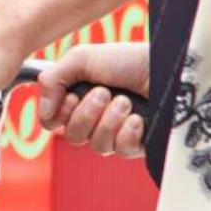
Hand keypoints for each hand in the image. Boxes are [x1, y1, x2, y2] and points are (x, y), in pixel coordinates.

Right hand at [37, 43, 150, 157]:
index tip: (72, 96)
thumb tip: (44, 113)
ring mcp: (118, 132)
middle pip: (72, 137)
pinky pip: (121, 151)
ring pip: (97, 146)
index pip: (53, 122)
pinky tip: (137, 118)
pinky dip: (127, 133)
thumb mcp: (81, 59)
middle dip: (87, 114)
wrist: (166, 66)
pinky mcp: (139, 143)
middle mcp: (96, 118)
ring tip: (125, 102)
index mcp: (79, 98)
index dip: (58, 114)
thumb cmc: (127, 60)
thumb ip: (51, 80)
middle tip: (104, 93)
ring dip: (109, 121)